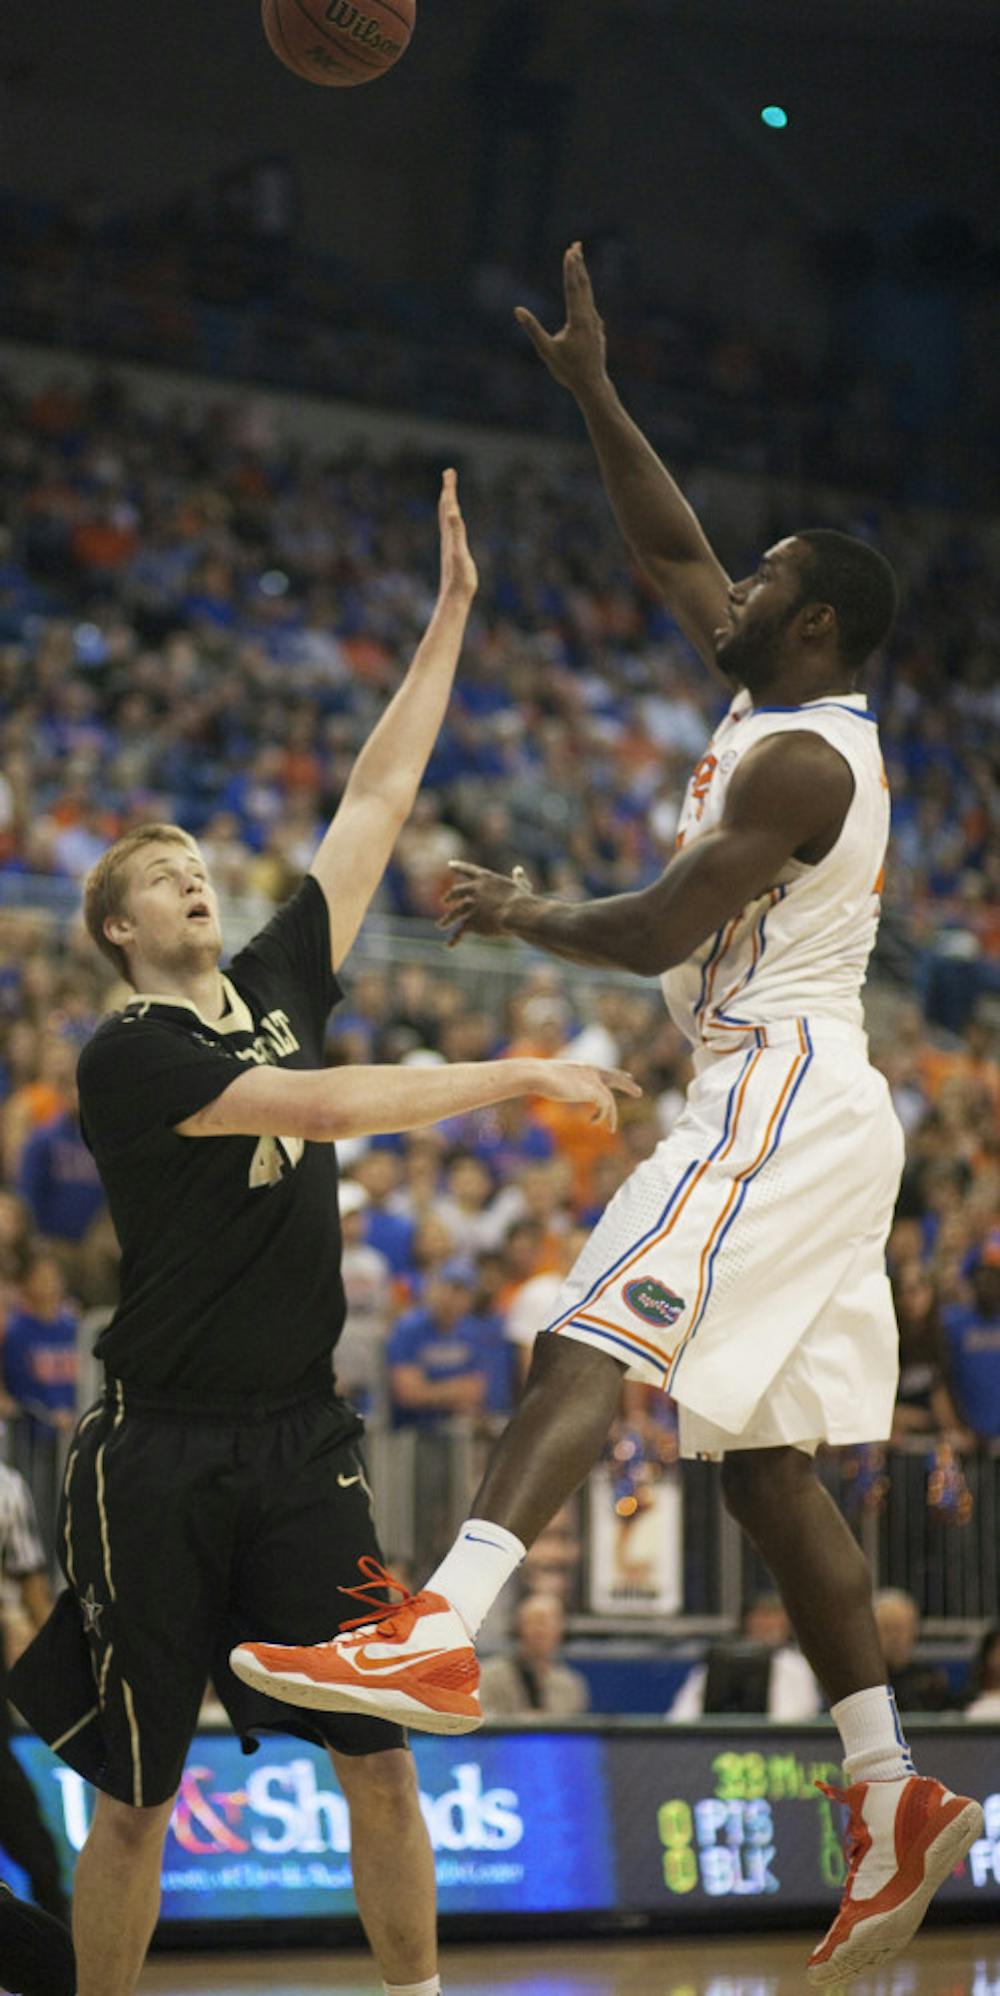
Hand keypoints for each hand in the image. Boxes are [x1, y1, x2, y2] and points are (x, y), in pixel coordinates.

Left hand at [438, 467, 476, 603]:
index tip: (449, 471)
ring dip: (449, 503)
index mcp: (449, 533)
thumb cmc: (459, 577)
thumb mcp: (459, 552)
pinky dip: (453, 520)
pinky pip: (453, 531)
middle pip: (446, 508)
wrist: (454, 597)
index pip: (448, 505)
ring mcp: (450, 544)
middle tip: (449, 473)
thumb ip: (456, 532)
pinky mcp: (454, 552)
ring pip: (448, 519)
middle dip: (448, 490)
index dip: (449, 488)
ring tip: (450, 493)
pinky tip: (454, 521)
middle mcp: (448, 536)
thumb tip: (452, 512)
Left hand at [439, 860, 531, 944]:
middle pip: (456, 892)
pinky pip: (460, 931)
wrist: (516, 913)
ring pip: (454, 913)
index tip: (450, 864)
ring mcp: (470, 906)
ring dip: (447, 919)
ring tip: (441, 925)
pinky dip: (454, 939)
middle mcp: (474, 890)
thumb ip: (519, 877)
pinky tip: (449, 946)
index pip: (469, 870)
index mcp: (486, 878)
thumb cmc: (522, 899)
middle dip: (450, 896)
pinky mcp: (471, 922)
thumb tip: (518, 869)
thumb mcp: (522, 885)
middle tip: (444, 901)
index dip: (459, 867)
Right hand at [515, 242, 607, 394]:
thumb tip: (518, 310)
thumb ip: (532, 329)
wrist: (592, 385)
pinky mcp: (596, 328)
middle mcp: (590, 317)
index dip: (570, 269)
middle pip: (584, 285)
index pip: (573, 288)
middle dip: (579, 264)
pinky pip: (589, 305)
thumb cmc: (568, 370)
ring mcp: (595, 322)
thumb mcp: (546, 350)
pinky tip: (581, 290)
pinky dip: (584, 292)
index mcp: (578, 320)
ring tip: (578, 260)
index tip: (569, 251)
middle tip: (576, 244)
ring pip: (588, 294)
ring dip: (582, 275)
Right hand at [530, 1060, 642, 1131]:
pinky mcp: (593, 1091)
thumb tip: (549, 1085)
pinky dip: (601, 1116)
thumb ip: (558, 1082)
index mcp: (583, 1067)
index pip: (604, 1071)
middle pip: (615, 1077)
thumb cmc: (539, 1078)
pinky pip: (605, 1106)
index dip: (617, 1075)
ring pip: (610, 1099)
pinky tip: (593, 1123)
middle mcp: (591, 1072)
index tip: (628, 1076)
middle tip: (639, 1092)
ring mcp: (592, 1081)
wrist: (538, 1075)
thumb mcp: (552, 1080)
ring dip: (612, 1115)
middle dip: (627, 1085)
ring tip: (612, 1129)